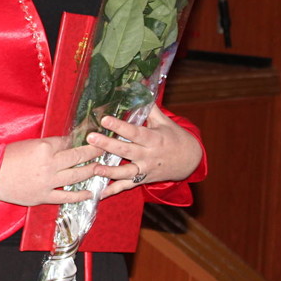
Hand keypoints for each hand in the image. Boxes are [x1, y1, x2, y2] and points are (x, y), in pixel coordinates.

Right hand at [0, 136, 105, 206]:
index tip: (87, 139)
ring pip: (76, 175)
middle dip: (93, 151)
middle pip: (77, 156)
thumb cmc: (6, 157)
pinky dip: (80, 195)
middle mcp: (49, 164)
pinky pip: (66, 196)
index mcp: (43, 148)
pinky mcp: (44, 196)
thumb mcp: (27, 144)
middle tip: (104, 148)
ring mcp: (48, 181)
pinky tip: (90, 193)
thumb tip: (64, 145)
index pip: (67, 142)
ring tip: (101, 168)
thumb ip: (46, 146)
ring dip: (91, 171)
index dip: (77, 140)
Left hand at [88, 105, 203, 197]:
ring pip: (126, 172)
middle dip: (108, 145)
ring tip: (94, 168)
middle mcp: (149, 155)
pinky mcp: (143, 180)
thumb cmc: (174, 137)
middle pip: (126, 151)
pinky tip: (99, 194)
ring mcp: (146, 169)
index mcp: (154, 138)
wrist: (190, 161)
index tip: (105, 119)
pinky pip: (127, 186)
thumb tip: (140, 87)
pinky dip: (113, 191)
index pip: (135, 132)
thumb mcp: (164, 122)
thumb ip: (149, 108)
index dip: (120, 126)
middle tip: (91, 138)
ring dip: (109, 171)